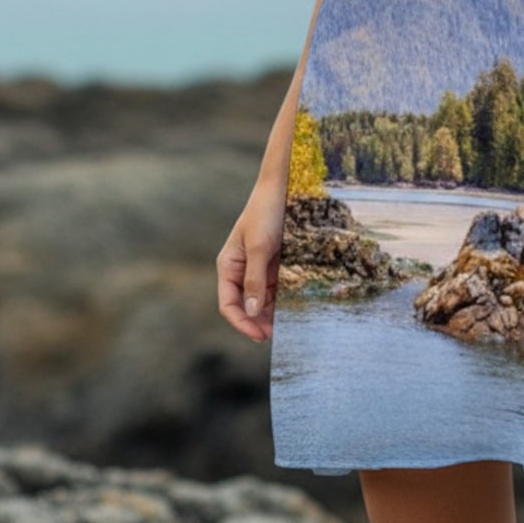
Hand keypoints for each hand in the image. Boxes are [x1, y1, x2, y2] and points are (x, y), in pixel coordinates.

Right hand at [217, 176, 285, 341]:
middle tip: (277, 335)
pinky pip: (278, 287)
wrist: (285, 187)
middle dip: (259, 321)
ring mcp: (259, 267)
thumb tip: (252, 311)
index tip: (260, 336)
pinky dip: (284, 298)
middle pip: (247, 305)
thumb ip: (255, 278)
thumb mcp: (259, 246)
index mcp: (228, 265)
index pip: (229, 304)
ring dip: (273, 312)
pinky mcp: (276, 263)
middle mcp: (241, 269)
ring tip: (288, 323)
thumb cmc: (266, 212)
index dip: (242, 322)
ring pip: (263, 299)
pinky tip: (294, 306)